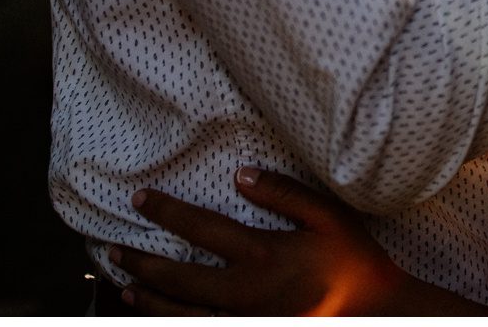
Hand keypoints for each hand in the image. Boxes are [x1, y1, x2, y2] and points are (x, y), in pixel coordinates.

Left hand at [109, 168, 426, 315]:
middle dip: (141, 261)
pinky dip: (172, 320)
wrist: (374, 312)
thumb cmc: (354, 260)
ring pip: (180, 312)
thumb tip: (240, 175)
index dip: (166, 212)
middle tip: (113, 249)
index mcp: (262, 254)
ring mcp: (242, 320)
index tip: (140, 199)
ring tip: (124, 285)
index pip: (200, 228)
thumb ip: (285, 193)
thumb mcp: (330, 216)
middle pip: (178, 276)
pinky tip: (157, 315)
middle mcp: (243, 291)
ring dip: (148, 298)